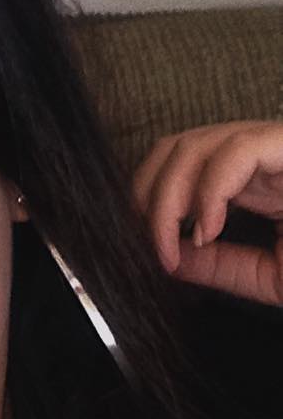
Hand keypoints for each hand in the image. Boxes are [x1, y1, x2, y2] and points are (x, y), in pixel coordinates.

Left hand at [134, 121, 282, 305]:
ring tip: (179, 242)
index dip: (148, 199)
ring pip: (196, 144)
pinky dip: (210, 191)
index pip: (176, 164)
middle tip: (156, 245)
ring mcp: (279, 147)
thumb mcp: (267, 274)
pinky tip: (209, 230)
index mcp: (254, 179)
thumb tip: (172, 261)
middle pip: (175, 148)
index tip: (152, 248)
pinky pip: (239, 150)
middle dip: (149, 196)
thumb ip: (220, 265)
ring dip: (169, 198)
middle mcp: (262, 156)